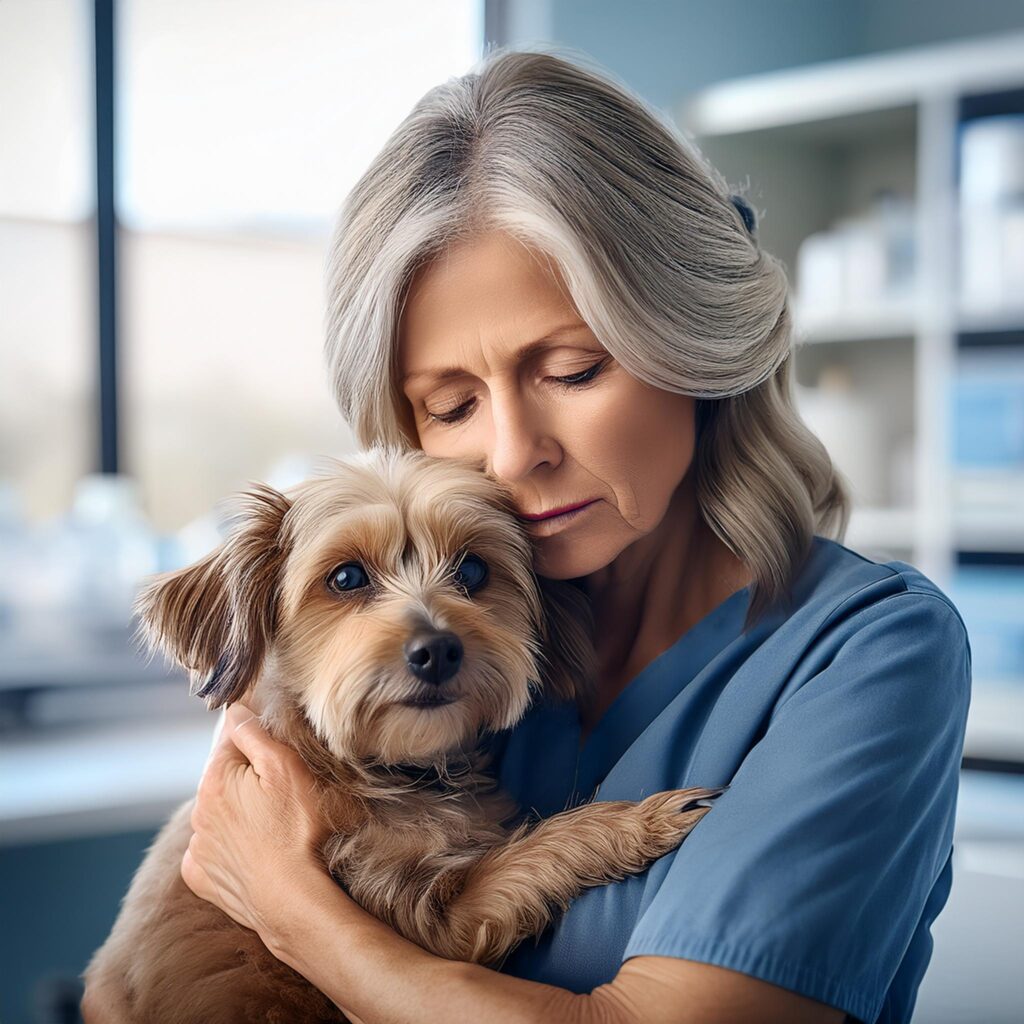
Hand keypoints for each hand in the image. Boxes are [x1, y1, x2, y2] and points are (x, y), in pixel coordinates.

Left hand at [182, 702, 332, 947]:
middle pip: (224, 778)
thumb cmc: (298, 830)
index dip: (257, 738)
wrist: (294, 901)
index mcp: (215, 779)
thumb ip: (255, 734)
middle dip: (247, 777)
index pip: (232, 739)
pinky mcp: (202, 878)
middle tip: (283, 790)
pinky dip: (229, 845)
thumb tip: (234, 710)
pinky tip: (255, 849)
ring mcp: (198, 848)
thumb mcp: (286, 768)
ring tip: (273, 824)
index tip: (279, 747)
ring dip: (237, 811)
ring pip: (218, 814)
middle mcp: (198, 812)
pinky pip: (212, 850)